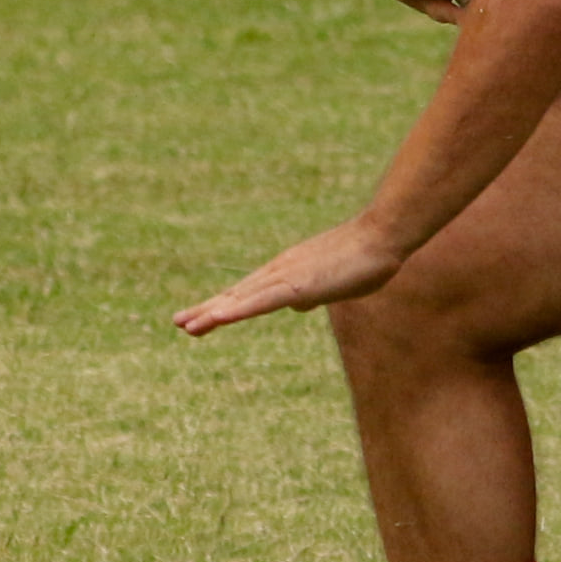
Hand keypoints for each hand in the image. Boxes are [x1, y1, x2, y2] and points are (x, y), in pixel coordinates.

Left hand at [173, 217, 405, 336]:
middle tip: (178, 322)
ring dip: (214, 311)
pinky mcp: (298, 284)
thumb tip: (297, 304)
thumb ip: (312, 293)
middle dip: (207, 309)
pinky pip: (262, 300)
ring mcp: (287, 276)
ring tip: (187, 325)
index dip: (222, 305)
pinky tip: (218, 317)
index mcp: (288, 272)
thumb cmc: (364, 259)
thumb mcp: (333, 284)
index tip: (198, 316)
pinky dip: (238, 309)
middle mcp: (280, 271)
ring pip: (244, 298)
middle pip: (238, 294)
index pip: (248, 292)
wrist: (382, 236)